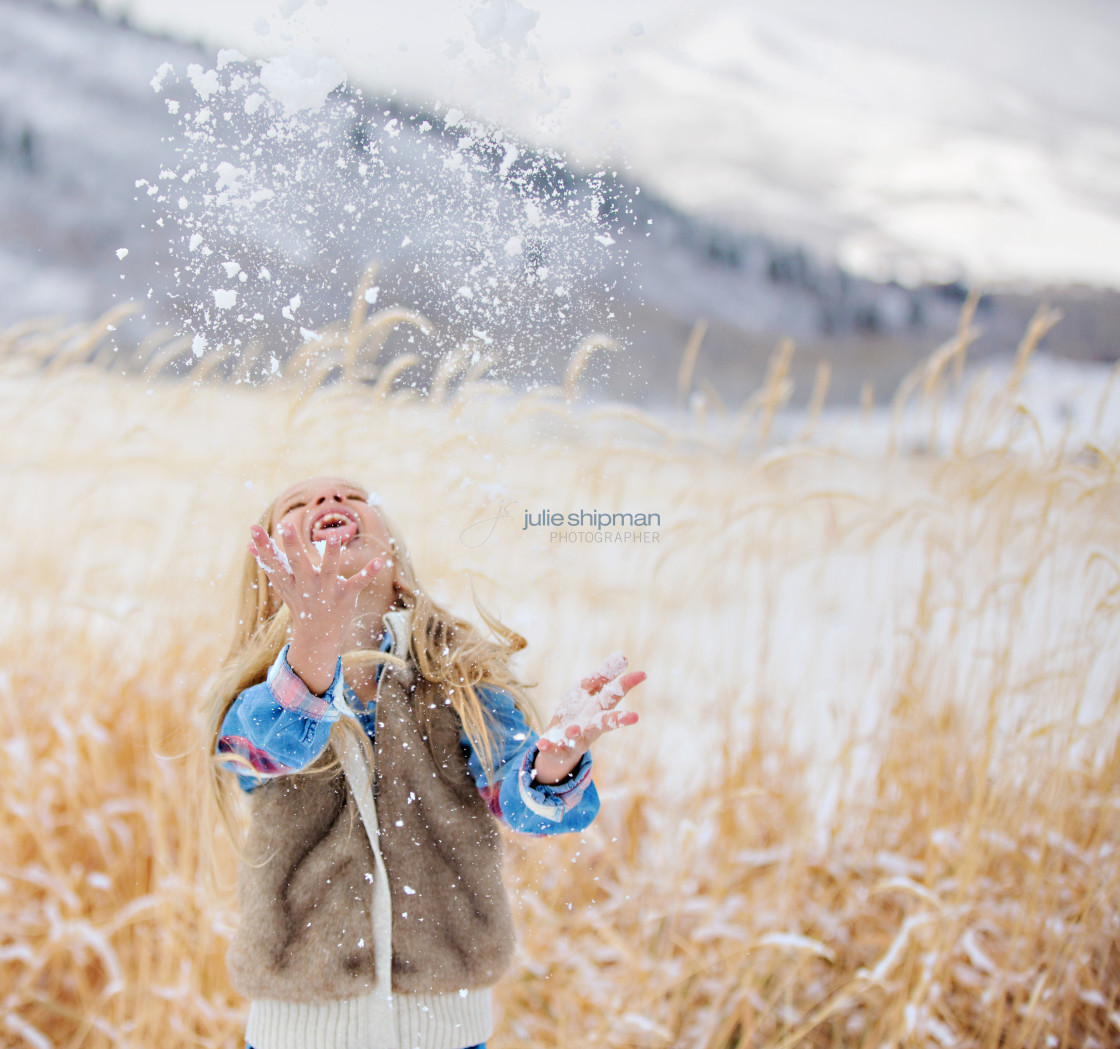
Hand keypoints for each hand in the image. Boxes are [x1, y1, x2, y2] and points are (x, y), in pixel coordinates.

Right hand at [248, 522, 382, 693]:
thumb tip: (248, 545)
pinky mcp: (347, 595)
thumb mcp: (283, 584)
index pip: (273, 562)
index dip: (263, 546)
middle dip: (293, 546)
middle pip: (299, 564)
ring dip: (331, 554)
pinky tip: (381, 561)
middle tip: (287, 527)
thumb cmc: (300, 603)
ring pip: (330, 570)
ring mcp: (328, 591)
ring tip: (333, 537)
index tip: (254, 529)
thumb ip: (268, 563)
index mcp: (290, 582)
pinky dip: (369, 572)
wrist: (317, 637)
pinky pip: (359, 582)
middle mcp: (307, 586)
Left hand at [534, 652, 644, 784]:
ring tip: (572, 729)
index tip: (642, 674)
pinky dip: (548, 746)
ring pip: (580, 737)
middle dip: (618, 720)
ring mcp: (575, 739)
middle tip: (634, 717)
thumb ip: (601, 676)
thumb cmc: (577, 713)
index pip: (614, 694)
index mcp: (599, 708)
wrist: (557, 744)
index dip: (626, 684)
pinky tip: (541, 743)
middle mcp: (591, 725)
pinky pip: (553, 748)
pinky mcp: (558, 749)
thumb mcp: (586, 690)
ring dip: (575, 733)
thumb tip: (622, 656)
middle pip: (605, 721)